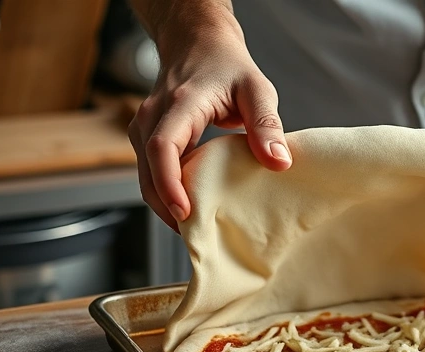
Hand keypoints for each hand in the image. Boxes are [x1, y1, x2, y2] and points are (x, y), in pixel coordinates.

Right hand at [128, 21, 290, 230]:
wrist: (197, 43)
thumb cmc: (228, 65)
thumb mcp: (257, 89)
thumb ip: (267, 125)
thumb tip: (279, 163)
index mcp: (181, 104)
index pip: (163, 147)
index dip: (170, 183)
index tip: (185, 211)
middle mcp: (154, 116)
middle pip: (148, 170)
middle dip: (167, 206)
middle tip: (195, 236)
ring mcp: (146, 126)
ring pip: (145, 175)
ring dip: (164, 203)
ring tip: (194, 230)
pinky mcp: (148, 136)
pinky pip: (150, 171)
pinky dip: (166, 192)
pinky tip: (190, 209)